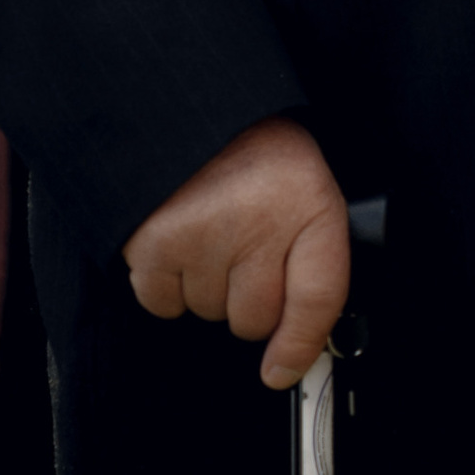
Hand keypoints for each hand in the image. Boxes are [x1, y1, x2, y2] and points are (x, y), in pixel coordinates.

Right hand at [122, 117, 348, 390]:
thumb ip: (312, 263)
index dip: (301, 345)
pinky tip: (178, 242)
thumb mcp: (305, 192)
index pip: (319, 299)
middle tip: (241, 250)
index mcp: (310, 203)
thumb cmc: (253, 156)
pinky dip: (167, 285)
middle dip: (248, 299)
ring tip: (210, 233)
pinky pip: (163, 304)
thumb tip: (292, 350)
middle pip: (256, 319)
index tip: (282, 368)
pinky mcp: (154, 243)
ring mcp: (205, 233)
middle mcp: (260, 221)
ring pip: (209, 313)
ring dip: (207, 287)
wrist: (187, 106)